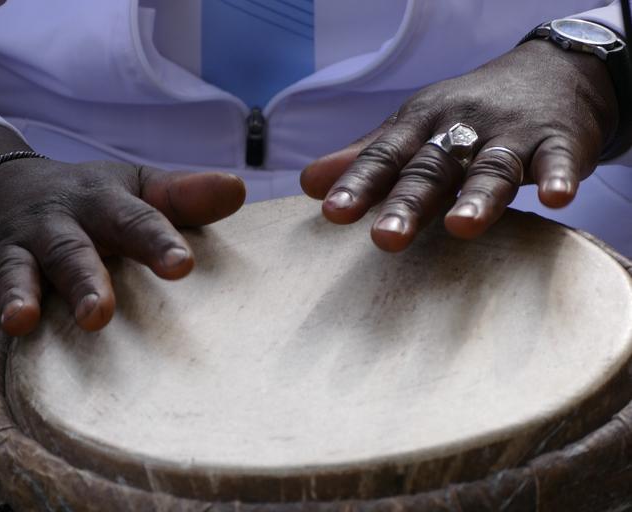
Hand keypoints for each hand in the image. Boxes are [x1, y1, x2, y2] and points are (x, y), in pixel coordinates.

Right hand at [0, 125, 245, 375]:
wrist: (8, 185)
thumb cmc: (90, 198)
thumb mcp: (136, 187)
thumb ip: (184, 197)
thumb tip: (237, 189)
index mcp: (102, 203)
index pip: (135, 219)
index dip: (158, 241)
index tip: (183, 266)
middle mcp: (57, 226)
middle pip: (70, 251)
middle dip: (83, 279)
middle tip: (100, 314)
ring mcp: (16, 252)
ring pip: (14, 274)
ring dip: (16, 297)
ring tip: (22, 322)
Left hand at [301, 39, 618, 251]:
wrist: (547, 72)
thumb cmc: (466, 113)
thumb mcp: (413, 127)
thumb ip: (365, 158)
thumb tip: (308, 184)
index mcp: (420, 126)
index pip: (384, 157)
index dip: (358, 185)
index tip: (332, 213)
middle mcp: (461, 129)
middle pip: (432, 168)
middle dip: (408, 203)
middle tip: (385, 238)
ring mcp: (510, 135)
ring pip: (492, 168)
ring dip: (477, 197)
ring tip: (461, 226)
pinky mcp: (557, 141)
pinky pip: (558, 160)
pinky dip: (559, 176)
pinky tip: (559, 197)